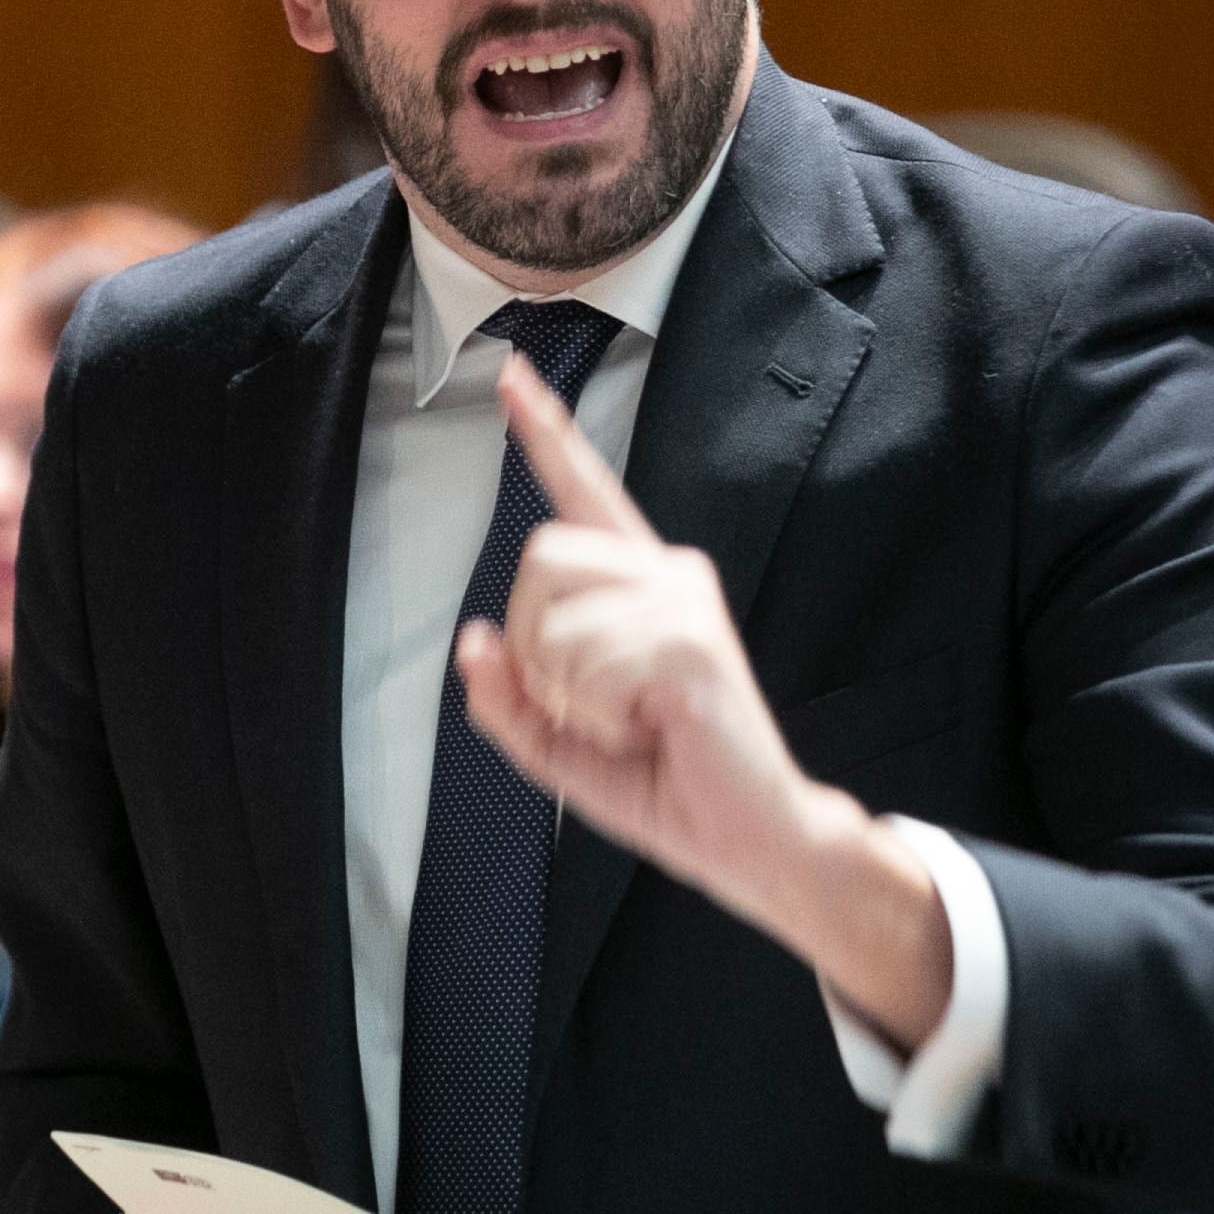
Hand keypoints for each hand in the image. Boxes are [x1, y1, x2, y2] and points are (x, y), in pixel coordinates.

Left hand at [450, 355, 951, 1046]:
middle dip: (533, 647)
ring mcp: (682, 601)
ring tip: (628, 721)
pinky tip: (648, 728)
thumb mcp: (558, 744)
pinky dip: (595, 716)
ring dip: (566, 691)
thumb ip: (506, 695)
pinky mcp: (688, 641)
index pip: (583, 493)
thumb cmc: (662, 782)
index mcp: (638, 585)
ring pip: (550, 618)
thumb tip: (470, 641)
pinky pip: (582, 665)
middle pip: (538, 558)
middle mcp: (666, 573)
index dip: (546, 434)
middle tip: (590, 706)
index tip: (511, 375)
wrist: (743, 838)